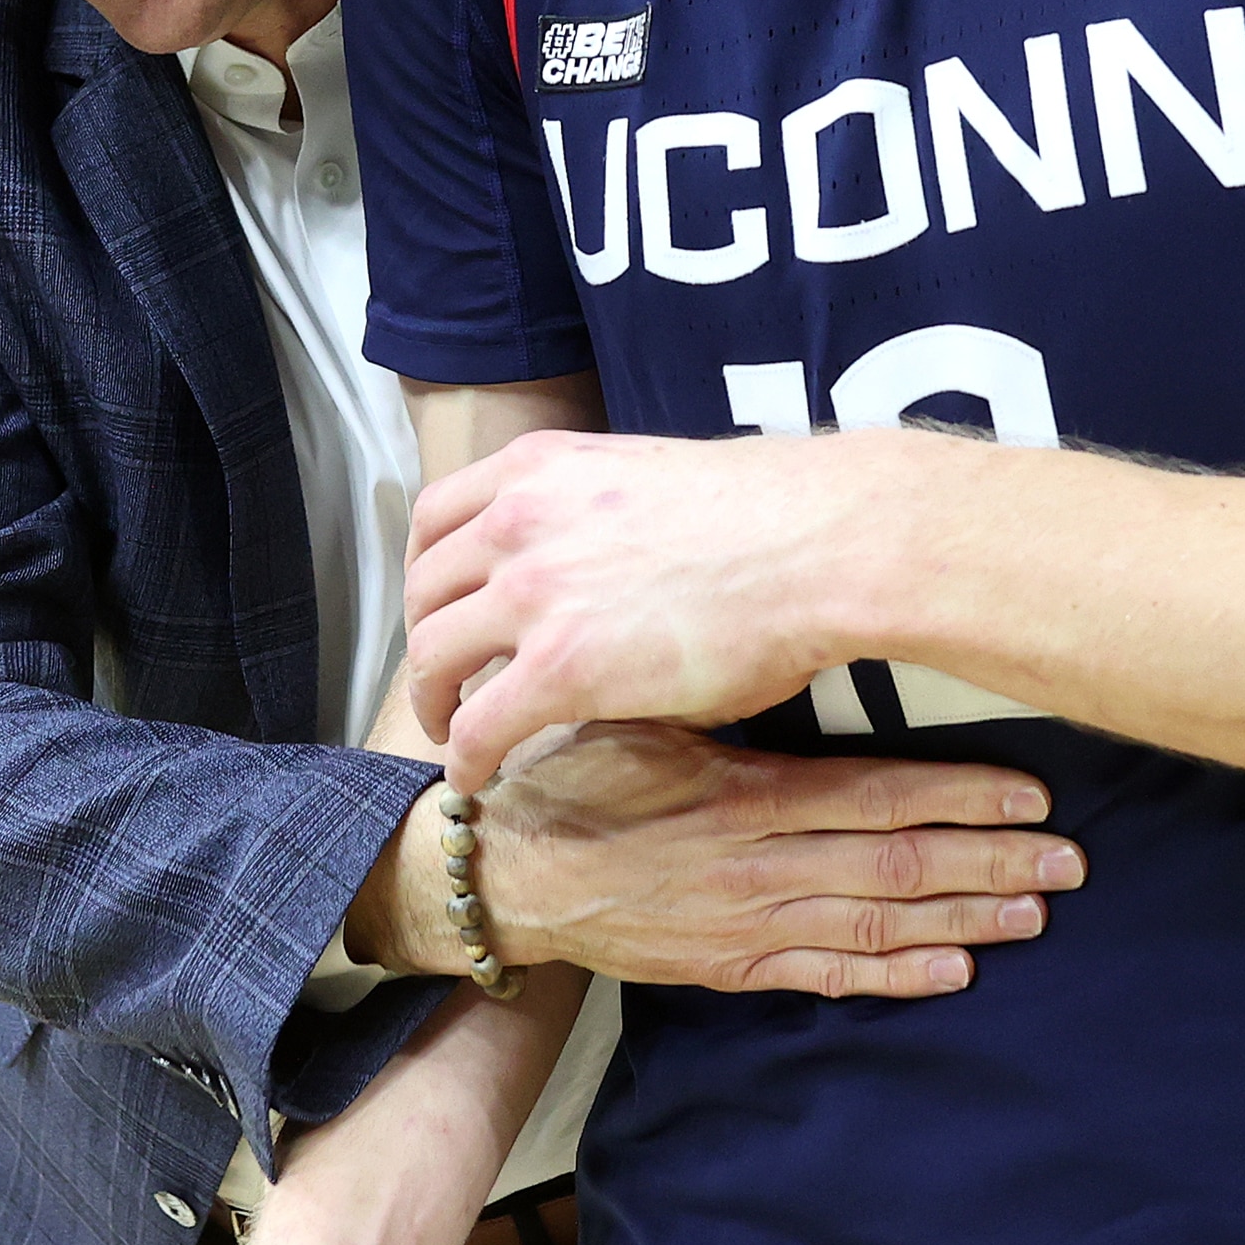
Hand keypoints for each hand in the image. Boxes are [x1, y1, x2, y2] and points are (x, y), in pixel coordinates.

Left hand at [405, 428, 876, 792]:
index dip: (428, 573)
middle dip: (428, 640)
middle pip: (425, 588)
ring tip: (454, 733)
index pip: (437, 517)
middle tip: (446, 679)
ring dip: (434, 701)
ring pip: (433, 655)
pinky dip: (465, 757)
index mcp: (540, 468)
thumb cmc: (771, 520)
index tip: (440, 607)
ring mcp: (532, 591)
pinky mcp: (559, 667)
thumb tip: (594, 577)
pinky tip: (476, 777)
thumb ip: (593, 523)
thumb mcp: (648, 488)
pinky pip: (477, 724)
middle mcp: (518, 519)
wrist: (819, 543)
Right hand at [458, 723, 1079, 996]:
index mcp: (744, 794)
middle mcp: (758, 866)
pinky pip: (826, 977)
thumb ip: (721, 692)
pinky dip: (894, 977)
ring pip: (877, 926)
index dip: (962, 796)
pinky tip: (954, 971)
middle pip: (901, 867)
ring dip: (964, 920)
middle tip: (1071, 863)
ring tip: (1034, 912)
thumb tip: (792, 634)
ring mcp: (747, 924)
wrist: (498, 876)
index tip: (1033, 793)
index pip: (879, 796)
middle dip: (992, 864)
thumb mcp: (641, 713)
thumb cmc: (570, 776)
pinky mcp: (728, 967)